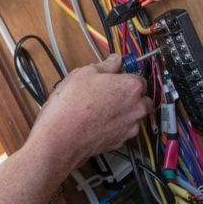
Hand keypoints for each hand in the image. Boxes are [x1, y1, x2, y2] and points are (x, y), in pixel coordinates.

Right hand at [29, 54, 152, 167]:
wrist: (60, 137)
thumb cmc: (72, 104)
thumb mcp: (84, 73)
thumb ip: (105, 65)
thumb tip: (114, 61)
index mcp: (131, 87)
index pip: (139, 78)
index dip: (125, 77)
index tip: (115, 77)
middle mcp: (136, 108)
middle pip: (141, 99)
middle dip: (129, 95)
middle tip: (108, 92)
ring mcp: (129, 128)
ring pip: (133, 116)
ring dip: (123, 111)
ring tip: (99, 108)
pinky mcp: (119, 142)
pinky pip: (122, 129)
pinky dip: (114, 125)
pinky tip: (96, 121)